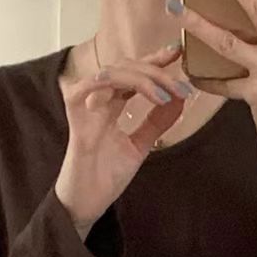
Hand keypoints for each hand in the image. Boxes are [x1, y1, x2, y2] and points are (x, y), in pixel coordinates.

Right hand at [56, 45, 190, 237]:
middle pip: (128, 68)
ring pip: (115, 73)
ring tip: (167, 94)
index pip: (134, 73)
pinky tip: (142, 92)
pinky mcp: (74, 111)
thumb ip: (157, 122)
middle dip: (157, 72)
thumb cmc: (107, 177)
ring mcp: (86, 102)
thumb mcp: (140, 146)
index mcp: (112, 102)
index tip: (178, 53)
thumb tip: (179, 98)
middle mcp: (98, 97)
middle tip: (181, 85)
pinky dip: (118, 83)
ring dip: (144, 79)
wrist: (88, 203)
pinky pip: (91, 84)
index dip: (155, 61)